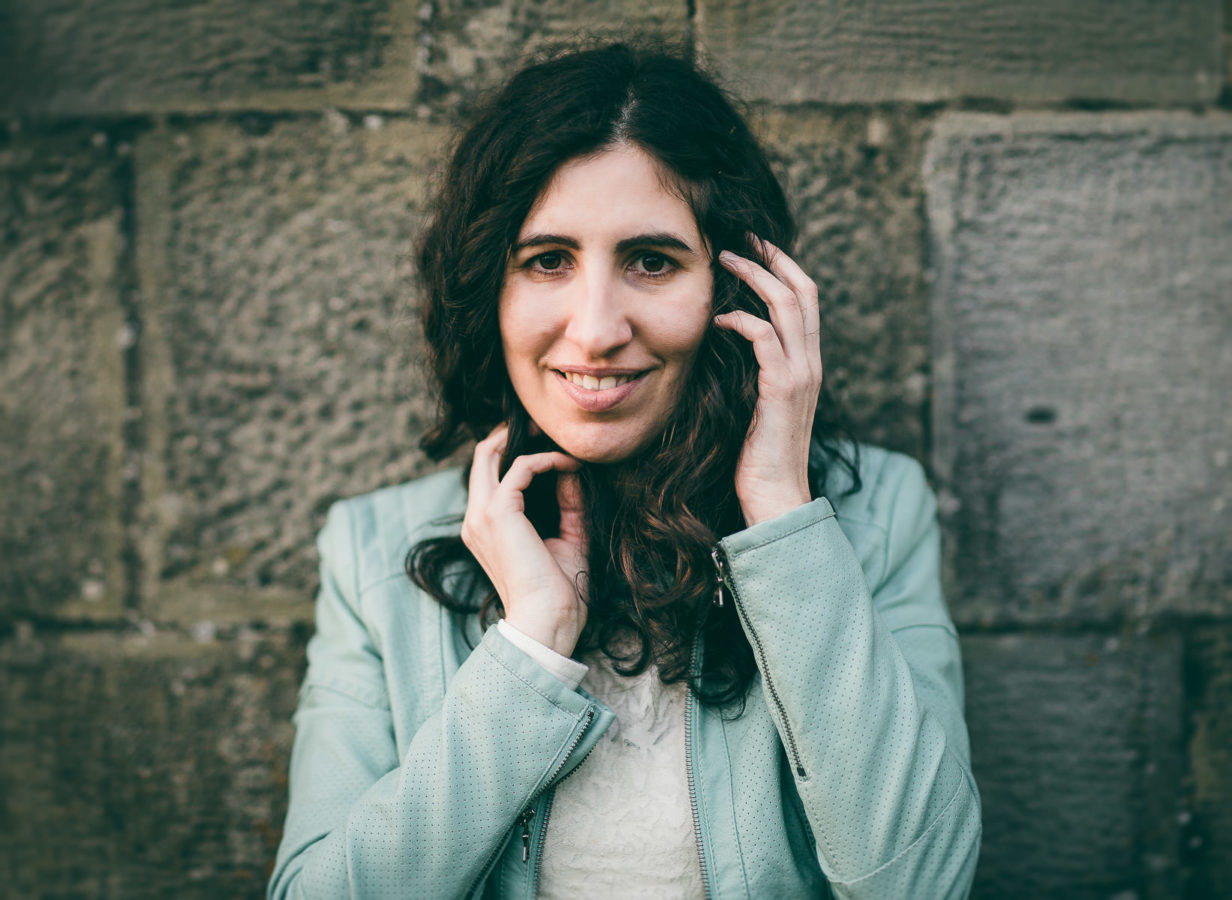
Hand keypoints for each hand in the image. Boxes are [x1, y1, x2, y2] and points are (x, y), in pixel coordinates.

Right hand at [460, 424, 588, 656]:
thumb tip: (572, 471)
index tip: (553, 449)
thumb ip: (567, 504)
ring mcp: (481, 515)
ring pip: (490, 454)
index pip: (490, 478)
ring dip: (527, 441)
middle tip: (543, 425)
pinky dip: (547, 460)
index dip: (517, 454)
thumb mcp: (568, 538)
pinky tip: (570, 465)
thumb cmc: (559, 591)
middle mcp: (475, 520)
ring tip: (557, 437)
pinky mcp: (497, 512)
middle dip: (509, 433)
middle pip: (481, 457)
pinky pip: (521, 467)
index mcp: (485, 529)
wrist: (547, 621)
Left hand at [714, 237, 821, 525]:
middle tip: (742, 238)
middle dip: (772, 258)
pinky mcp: (782, 390)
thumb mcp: (760, 405)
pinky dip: (741, 320)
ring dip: (754, 277)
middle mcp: (811, 363)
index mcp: (808, 364)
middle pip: (802, 291)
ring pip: (787, 306)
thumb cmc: (759, 456)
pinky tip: (718, 319)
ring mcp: (801, 376)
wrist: (776, 497)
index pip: (806, 300)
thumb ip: (757, 373)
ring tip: (725, 259)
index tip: (756, 247)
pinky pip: (765, 339)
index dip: (784, 268)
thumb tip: (731, 344)